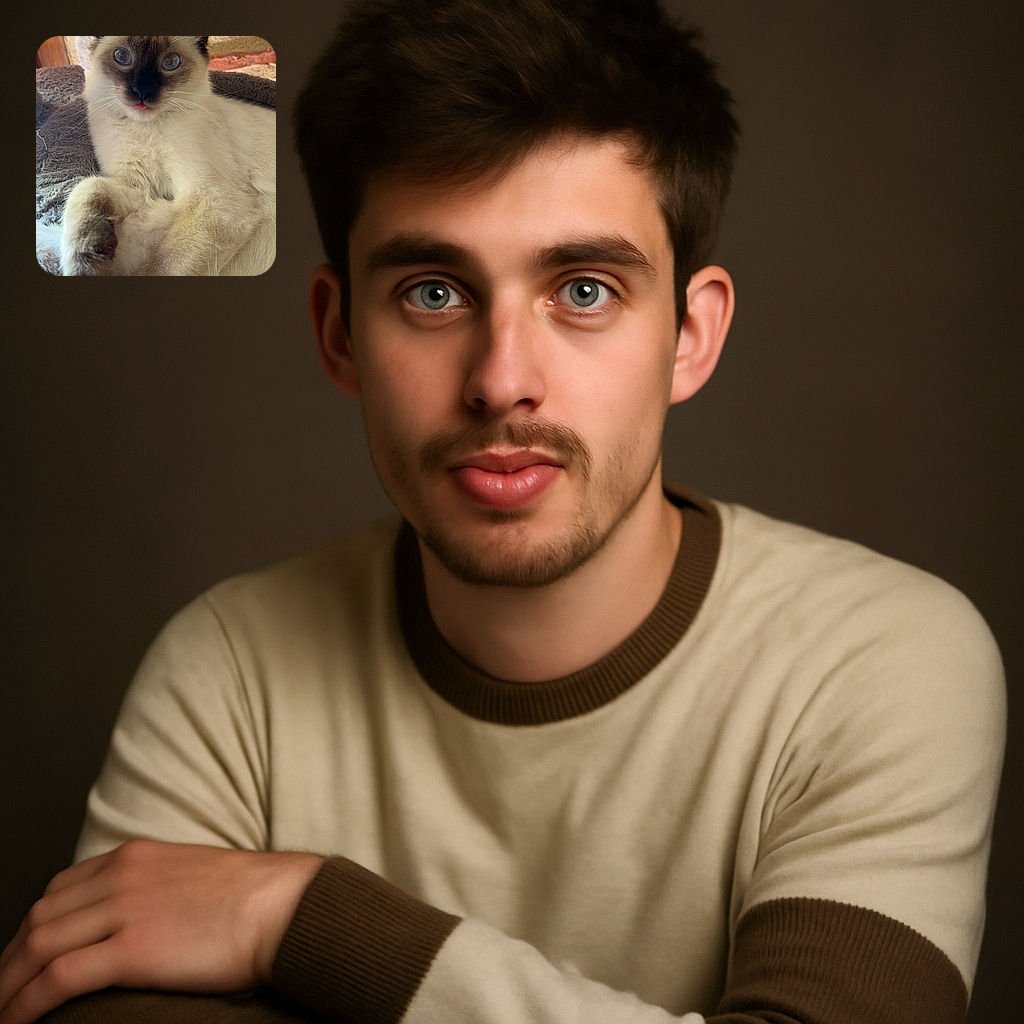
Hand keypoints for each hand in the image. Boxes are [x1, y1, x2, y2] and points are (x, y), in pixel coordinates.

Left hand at [0, 840, 322, 1023]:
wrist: (285, 905)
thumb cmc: (252, 897)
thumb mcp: (191, 874)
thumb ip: (154, 887)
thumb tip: (132, 921)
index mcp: (135, 855)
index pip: (58, 890)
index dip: (31, 929)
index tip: (22, 959)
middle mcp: (122, 875)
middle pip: (39, 918)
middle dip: (10, 961)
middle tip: (1, 993)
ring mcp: (125, 909)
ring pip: (38, 947)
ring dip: (8, 987)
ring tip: (0, 1014)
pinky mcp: (133, 948)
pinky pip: (58, 978)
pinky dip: (25, 1004)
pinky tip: (16, 1022)